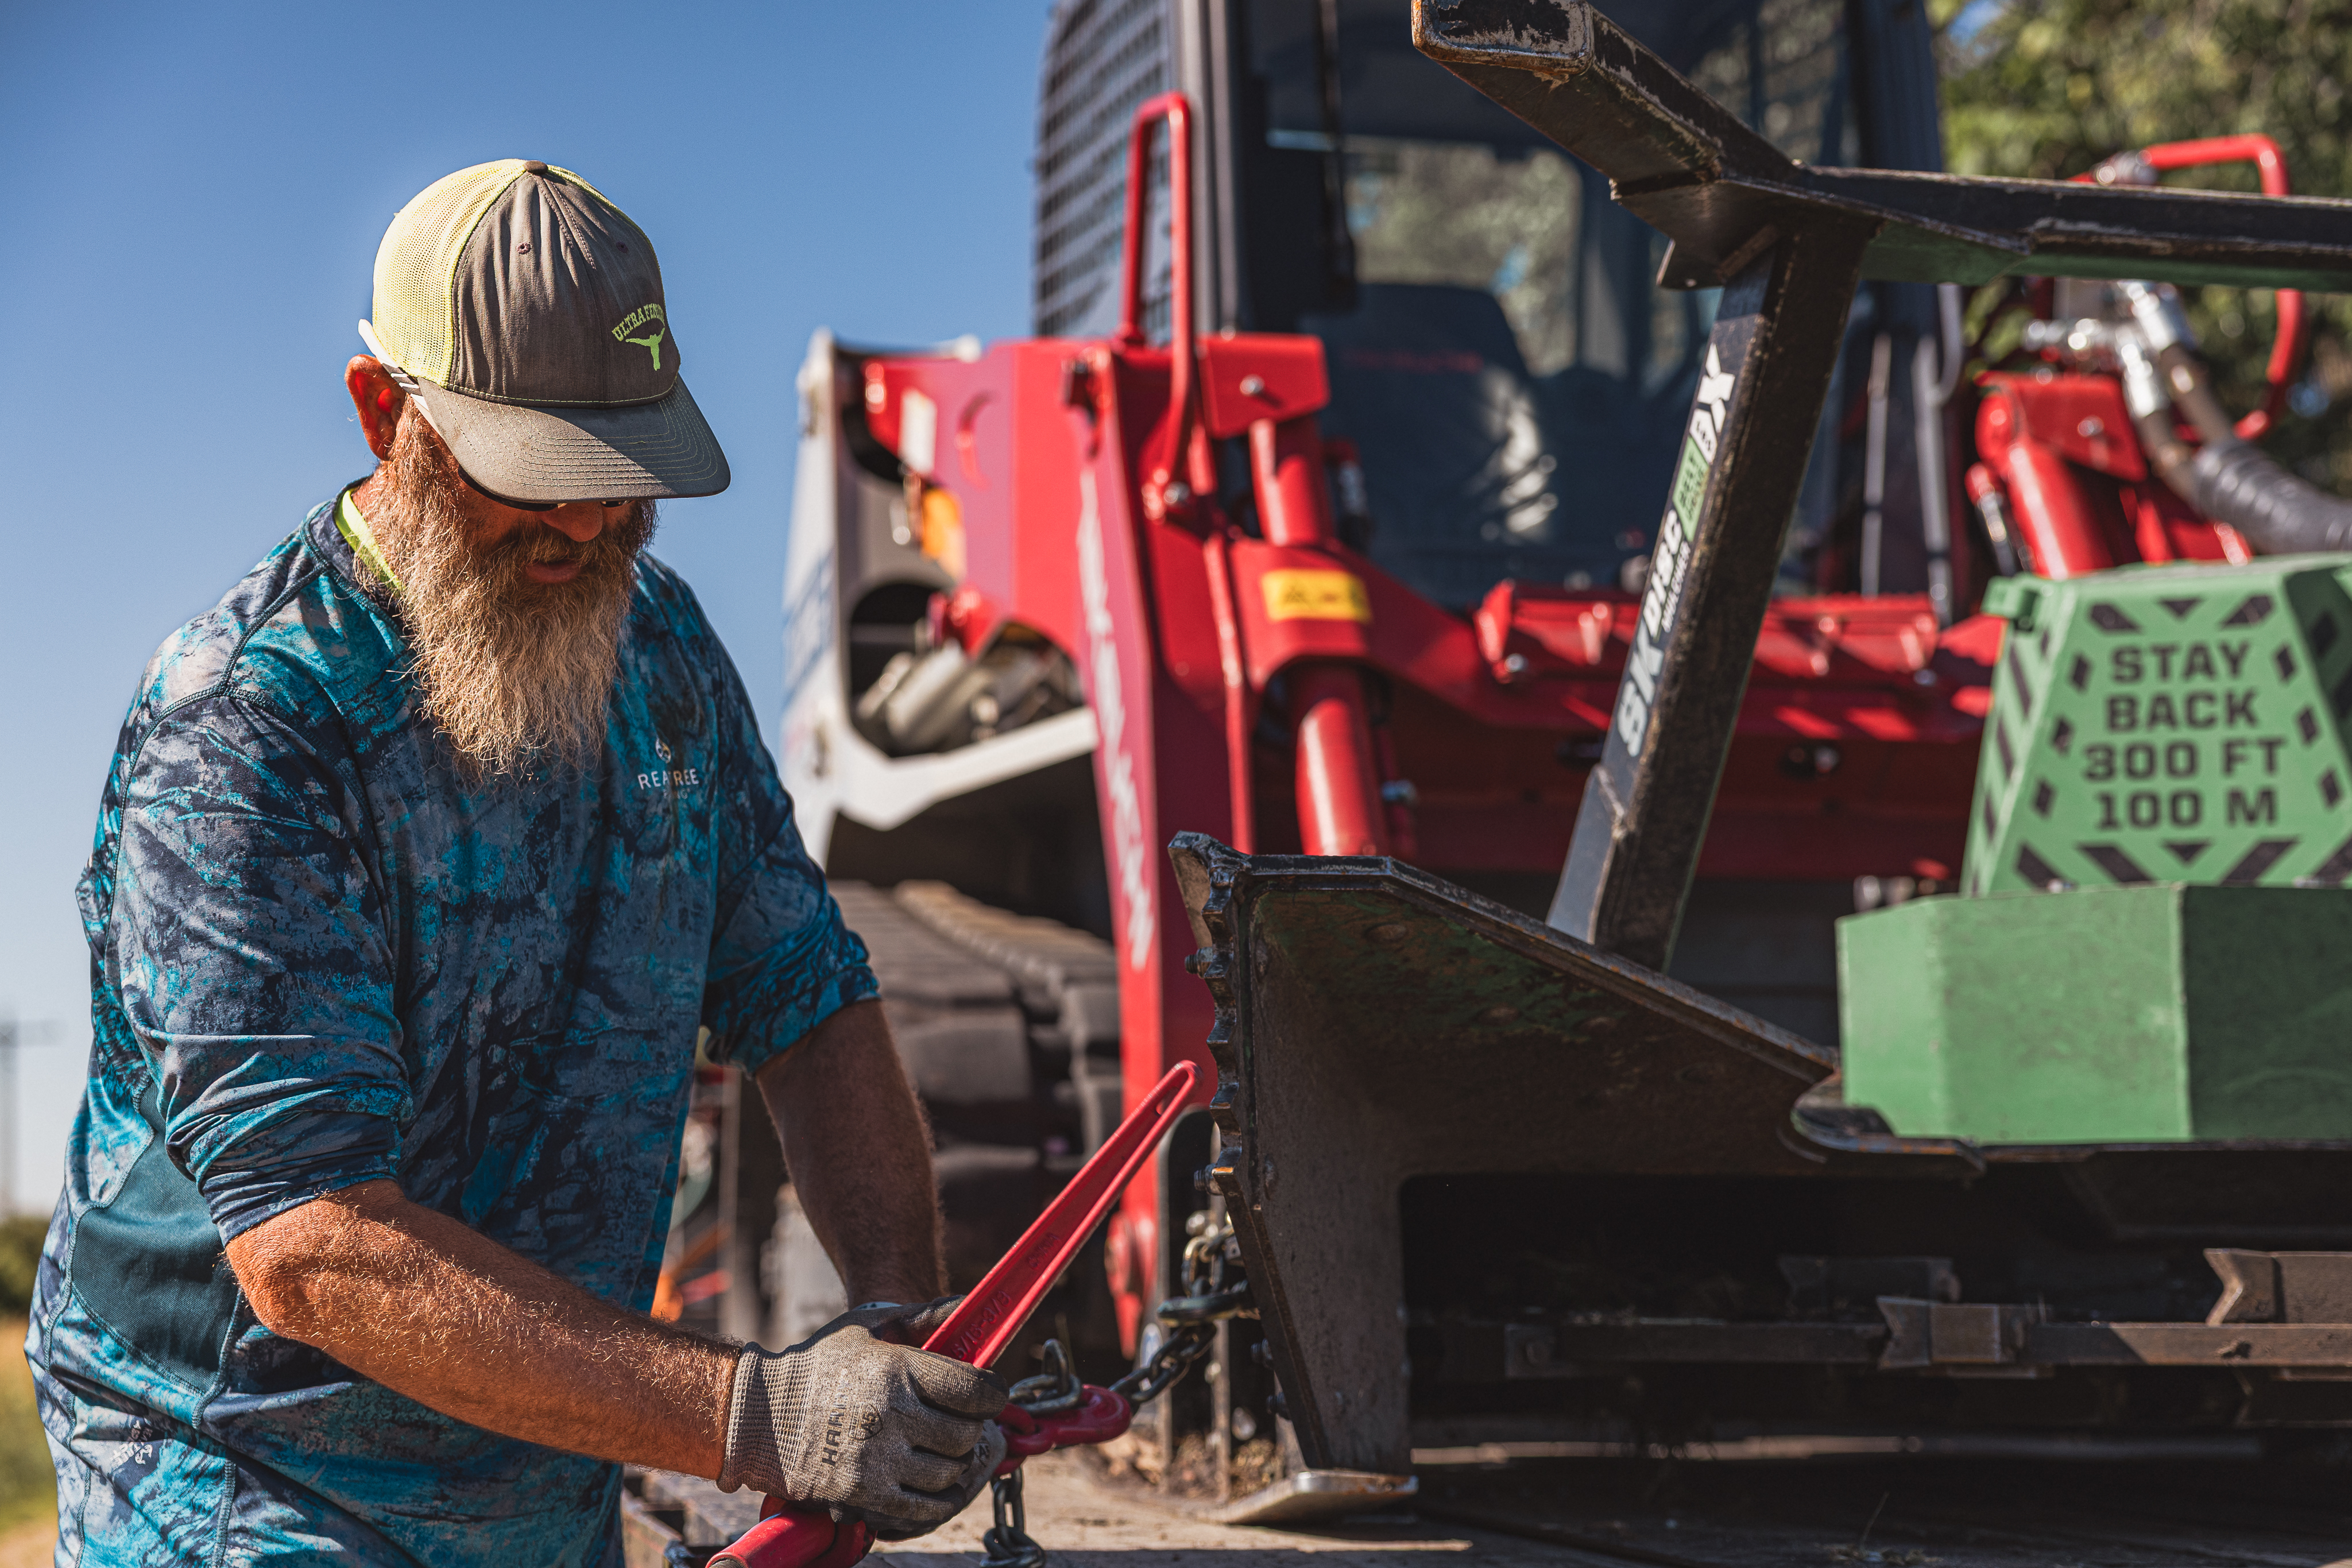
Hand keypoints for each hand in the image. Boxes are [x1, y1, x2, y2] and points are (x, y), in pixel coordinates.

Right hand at [718, 1303, 1007, 1539]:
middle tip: (960, 1422)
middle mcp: (890, 1415)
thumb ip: (921, 1316)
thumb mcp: (868, 1326)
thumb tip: (967, 1306)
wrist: (758, 1413)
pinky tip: (934, 1481)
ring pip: (948, 1472)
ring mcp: (877, 1459)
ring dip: (953, 1462)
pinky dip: (939, 1497)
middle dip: (971, 1428)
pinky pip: (924, 1506)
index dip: (993, 1395)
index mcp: (897, 1369)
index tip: (989, 1396)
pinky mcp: (863, 1493)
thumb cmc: (820, 1363)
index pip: (975, 1390)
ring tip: (940, 1448)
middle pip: (965, 1434)